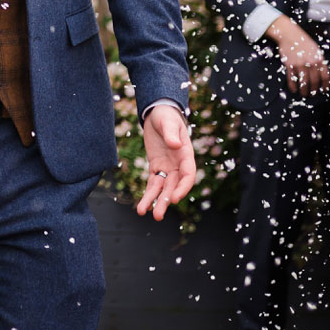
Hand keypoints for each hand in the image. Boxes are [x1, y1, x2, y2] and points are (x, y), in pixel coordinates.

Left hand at [136, 104, 194, 219]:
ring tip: (145, 214)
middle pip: (174, 186)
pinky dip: (148, 194)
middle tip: (158, 215)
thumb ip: (171, 133)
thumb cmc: (167, 117)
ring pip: (162, 188)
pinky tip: (141, 206)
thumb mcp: (168, 122)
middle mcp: (178, 165)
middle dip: (166, 201)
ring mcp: (167, 168)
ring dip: (155, 201)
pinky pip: (153, 183)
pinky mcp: (156, 167)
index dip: (183, 187)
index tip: (175, 198)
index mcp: (185, 155)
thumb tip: (175, 145)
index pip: (187, 175)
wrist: (158, 114)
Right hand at [267, 15, 329, 94]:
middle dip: (314, 90)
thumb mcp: (316, 50)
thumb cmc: (303, 42)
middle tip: (313, 95)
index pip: (325, 76)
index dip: (325, 85)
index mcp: (319, 59)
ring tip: (304, 94)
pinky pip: (292, 78)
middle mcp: (311, 63)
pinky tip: (294, 90)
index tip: (324, 90)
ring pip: (304, 82)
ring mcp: (300, 64)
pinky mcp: (289, 65)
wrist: (289, 34)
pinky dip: (293, 86)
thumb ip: (319, 61)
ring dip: (304, 90)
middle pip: (315, 81)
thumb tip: (322, 74)